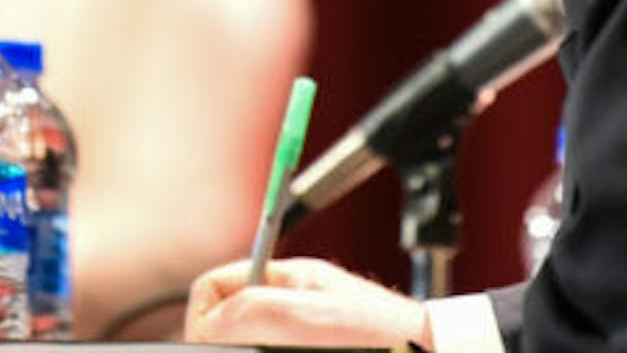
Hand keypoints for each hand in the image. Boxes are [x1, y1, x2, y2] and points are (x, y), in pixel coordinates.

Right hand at [186, 257, 429, 347]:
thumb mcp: (311, 314)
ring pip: (247, 345)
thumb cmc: (382, 332)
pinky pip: (269, 352)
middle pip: (228, 323)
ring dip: (253, 349)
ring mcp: (294, 338)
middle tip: (243, 351)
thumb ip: (254, 310)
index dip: (206, 312)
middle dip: (229, 339)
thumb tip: (207, 325)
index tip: (211, 338)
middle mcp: (287, 309)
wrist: (420, 352)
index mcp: (286, 280)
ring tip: (282, 350)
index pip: (217, 286)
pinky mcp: (302, 352)